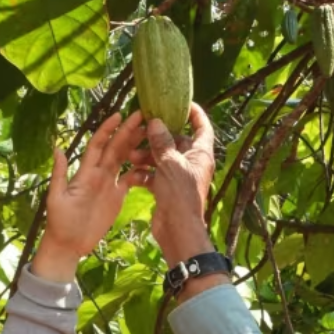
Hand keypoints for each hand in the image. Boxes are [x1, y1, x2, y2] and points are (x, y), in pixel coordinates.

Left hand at [32, 111, 150, 282]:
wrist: (69, 244)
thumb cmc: (59, 222)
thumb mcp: (56, 198)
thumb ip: (59, 174)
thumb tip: (57, 148)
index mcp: (85, 172)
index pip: (98, 145)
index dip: (108, 130)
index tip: (119, 115)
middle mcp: (98, 174)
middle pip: (115, 148)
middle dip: (128, 131)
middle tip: (143, 116)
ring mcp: (109, 185)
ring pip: (124, 160)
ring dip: (135, 146)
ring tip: (151, 134)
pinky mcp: (117, 197)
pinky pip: (131, 179)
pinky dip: (140, 170)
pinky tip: (152, 163)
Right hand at [144, 102, 215, 268]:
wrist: (177, 230)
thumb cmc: (179, 195)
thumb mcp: (169, 164)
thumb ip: (162, 141)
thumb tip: (156, 122)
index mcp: (201, 154)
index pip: (202, 126)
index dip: (195, 112)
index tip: (181, 102)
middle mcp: (192, 163)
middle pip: (176, 141)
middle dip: (157, 137)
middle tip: (140, 131)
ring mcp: (179, 176)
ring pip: (162, 158)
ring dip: (146, 155)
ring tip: (131, 155)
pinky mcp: (167, 189)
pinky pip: (154, 175)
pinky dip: (144, 173)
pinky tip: (132, 174)